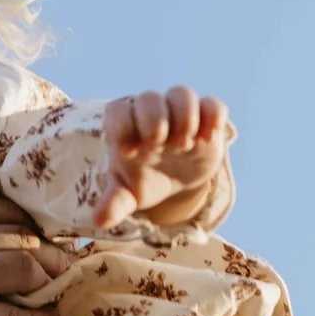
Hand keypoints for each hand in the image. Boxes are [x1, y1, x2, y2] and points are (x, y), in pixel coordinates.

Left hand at [94, 86, 230, 227]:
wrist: (176, 180)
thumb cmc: (145, 180)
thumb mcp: (128, 194)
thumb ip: (114, 203)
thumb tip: (100, 221)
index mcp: (126, 128)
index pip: (117, 111)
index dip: (121, 127)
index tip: (128, 153)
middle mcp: (152, 115)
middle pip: (149, 98)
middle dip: (154, 119)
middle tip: (160, 146)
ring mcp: (180, 115)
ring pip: (182, 94)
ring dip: (184, 115)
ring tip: (185, 145)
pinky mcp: (207, 120)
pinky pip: (213, 105)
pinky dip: (214, 117)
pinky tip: (208, 140)